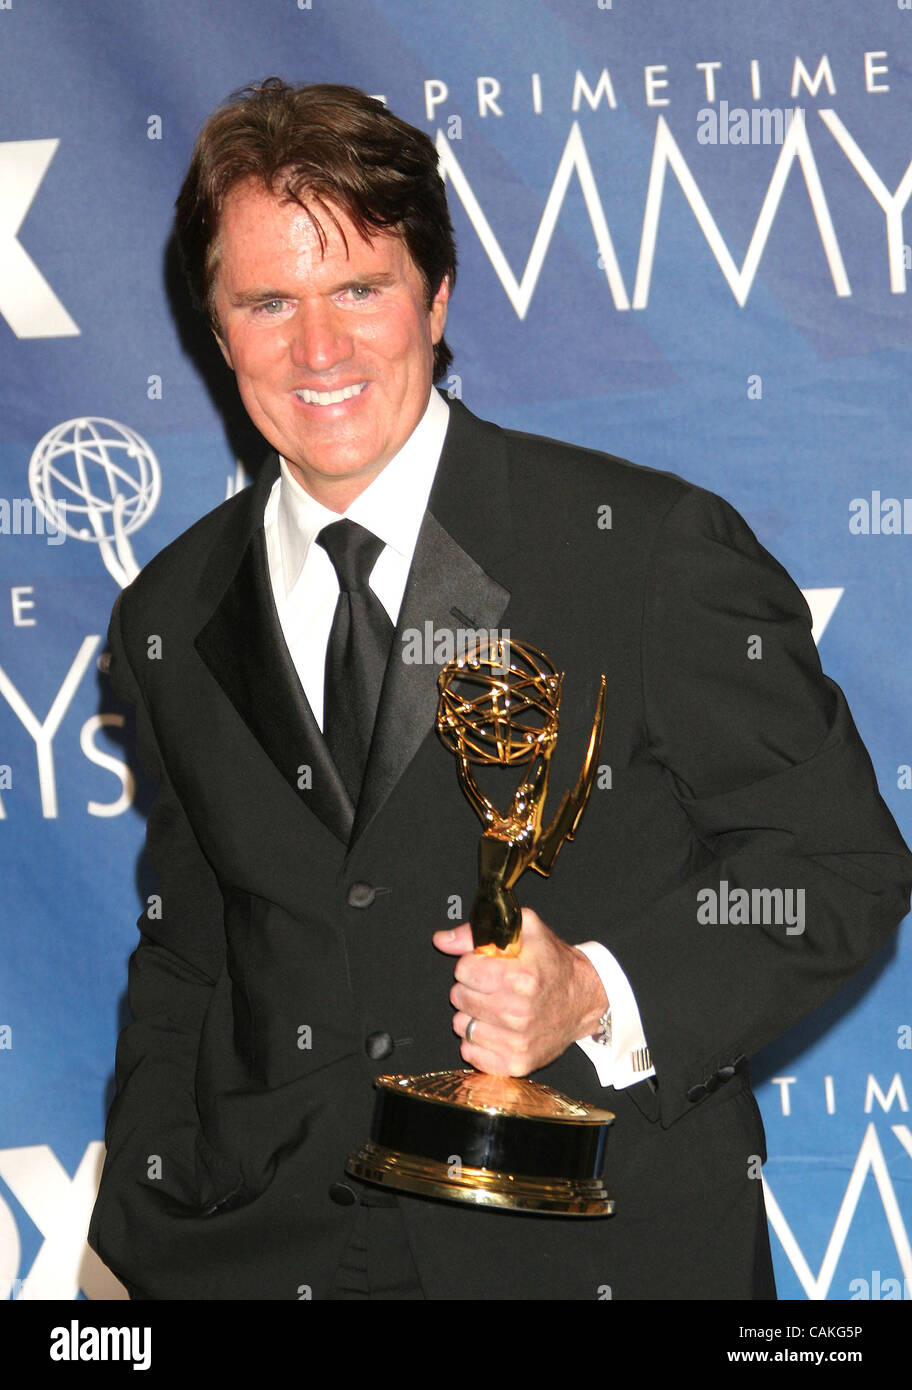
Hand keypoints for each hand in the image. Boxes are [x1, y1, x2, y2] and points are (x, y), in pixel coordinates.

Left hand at [432, 908, 607, 1075]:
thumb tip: (442, 940)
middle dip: (471, 988)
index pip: (463, 970)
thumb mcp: (525, 931)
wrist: (583, 1000)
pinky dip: (477, 1040)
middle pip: (459, 997)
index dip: (472, 963)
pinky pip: (470, 1052)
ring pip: (461, 1025)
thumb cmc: (553, 964)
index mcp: (521, 977)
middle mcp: (519, 1012)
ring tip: (494, 1006)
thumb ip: (478, 932)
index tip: (486, 965)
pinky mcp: (516, 1063)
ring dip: (472, 1014)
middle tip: (492, 985)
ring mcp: (518, 1041)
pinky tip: (495, 1028)